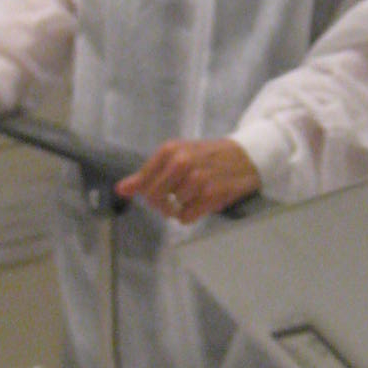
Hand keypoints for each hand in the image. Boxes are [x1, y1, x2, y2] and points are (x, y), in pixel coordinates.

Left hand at [115, 138, 260, 225]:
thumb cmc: (208, 157)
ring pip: (172, 209)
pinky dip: (192, 215)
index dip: (148, 192)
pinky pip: (187, 217)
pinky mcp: (212, 195)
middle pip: (154, 198)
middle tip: (175, 200)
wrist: (246, 156)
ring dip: (181, 208)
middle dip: (162, 204)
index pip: (143, 182)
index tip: (159, 191)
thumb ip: (148, 175)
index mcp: (170, 150)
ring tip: (195, 196)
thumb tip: (120, 189)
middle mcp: (182, 162)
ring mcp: (197, 179)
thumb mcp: (177, 157)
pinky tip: (202, 203)